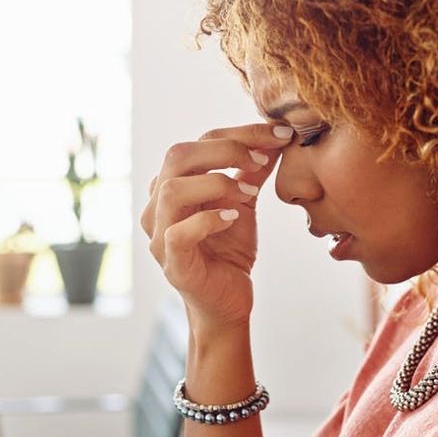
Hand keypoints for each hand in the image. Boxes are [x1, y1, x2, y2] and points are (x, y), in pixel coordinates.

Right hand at [141, 124, 292, 328]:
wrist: (229, 302)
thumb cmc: (229, 252)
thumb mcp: (244, 203)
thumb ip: (252, 171)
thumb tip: (275, 137)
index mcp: (174, 185)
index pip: (198, 143)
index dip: (239, 134)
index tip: (279, 135)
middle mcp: (159, 205)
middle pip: (177, 156)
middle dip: (225, 150)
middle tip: (261, 159)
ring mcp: (160, 235)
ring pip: (173, 190)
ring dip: (217, 184)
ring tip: (249, 194)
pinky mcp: (172, 263)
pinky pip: (179, 234)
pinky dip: (208, 220)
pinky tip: (233, 218)